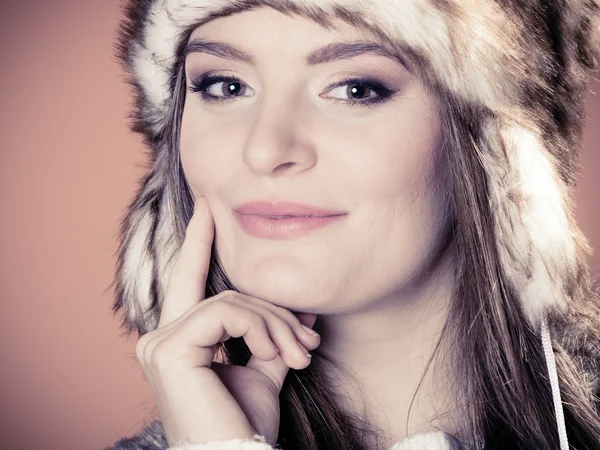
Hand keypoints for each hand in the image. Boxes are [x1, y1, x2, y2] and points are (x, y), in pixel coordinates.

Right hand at [135, 196, 320, 446]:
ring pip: (230, 302)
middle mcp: (159, 338)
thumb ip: (273, 334)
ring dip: (274, 325)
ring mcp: (160, 343)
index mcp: (179, 342)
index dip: (198, 242)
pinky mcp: (170, 349)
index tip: (209, 207)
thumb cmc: (246, 425)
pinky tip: (275, 354)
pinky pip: (225, 314)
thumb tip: (304, 307)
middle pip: (224, 294)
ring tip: (299, 355)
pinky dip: (259, 328)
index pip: (190, 281)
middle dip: (272, 311)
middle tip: (308, 340)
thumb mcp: (264, 370)